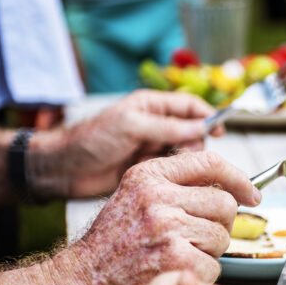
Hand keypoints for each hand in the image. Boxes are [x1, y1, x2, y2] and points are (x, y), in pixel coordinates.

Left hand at [34, 90, 223, 199]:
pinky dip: (174, 175)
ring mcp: (152, 148)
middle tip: (184, 155)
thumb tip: (200, 127)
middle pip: (192, 132)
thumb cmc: (91, 140)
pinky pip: (172, 170)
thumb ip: (166, 127)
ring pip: (184, 153)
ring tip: (168, 167)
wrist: (66, 169)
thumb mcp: (131, 126)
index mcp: (151, 106)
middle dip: (194, 143)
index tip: (220, 130)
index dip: (207, 116)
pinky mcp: (148, 169)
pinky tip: (164, 179)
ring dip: (183, 161)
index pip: (190, 105)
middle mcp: (155, 125)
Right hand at [56, 151, 258, 284]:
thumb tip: (229, 186)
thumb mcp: (135, 196)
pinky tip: (176, 274)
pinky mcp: (178, 262)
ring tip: (178, 256)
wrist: (83, 283)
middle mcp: (158, 197)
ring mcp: (168, 229)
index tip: (251, 194)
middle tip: (196, 239)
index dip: (239, 178)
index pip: (210, 161)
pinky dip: (202, 275)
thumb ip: (175, 184)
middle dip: (219, 224)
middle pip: (224, 203)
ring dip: (209, 252)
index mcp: (149, 175)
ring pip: (222, 236)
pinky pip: (215, 266)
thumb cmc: (113, 244)